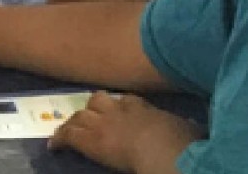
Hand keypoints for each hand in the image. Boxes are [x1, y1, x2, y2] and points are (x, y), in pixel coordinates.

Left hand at [49, 92, 202, 172]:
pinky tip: (53, 146)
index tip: (119, 110)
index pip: (127, 100)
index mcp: (143, 106)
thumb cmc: (179, 141)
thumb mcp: (188, 129)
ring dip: (75, 122)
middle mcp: (120, 109)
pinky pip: (69, 136)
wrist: (161, 147)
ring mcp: (103, 122)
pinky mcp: (90, 139)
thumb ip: (185, 126)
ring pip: (81, 116)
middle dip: (94, 107)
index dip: (120, 105)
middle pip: (99, 101)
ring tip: (68, 129)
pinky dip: (60, 140)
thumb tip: (194, 127)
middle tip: (90, 116)